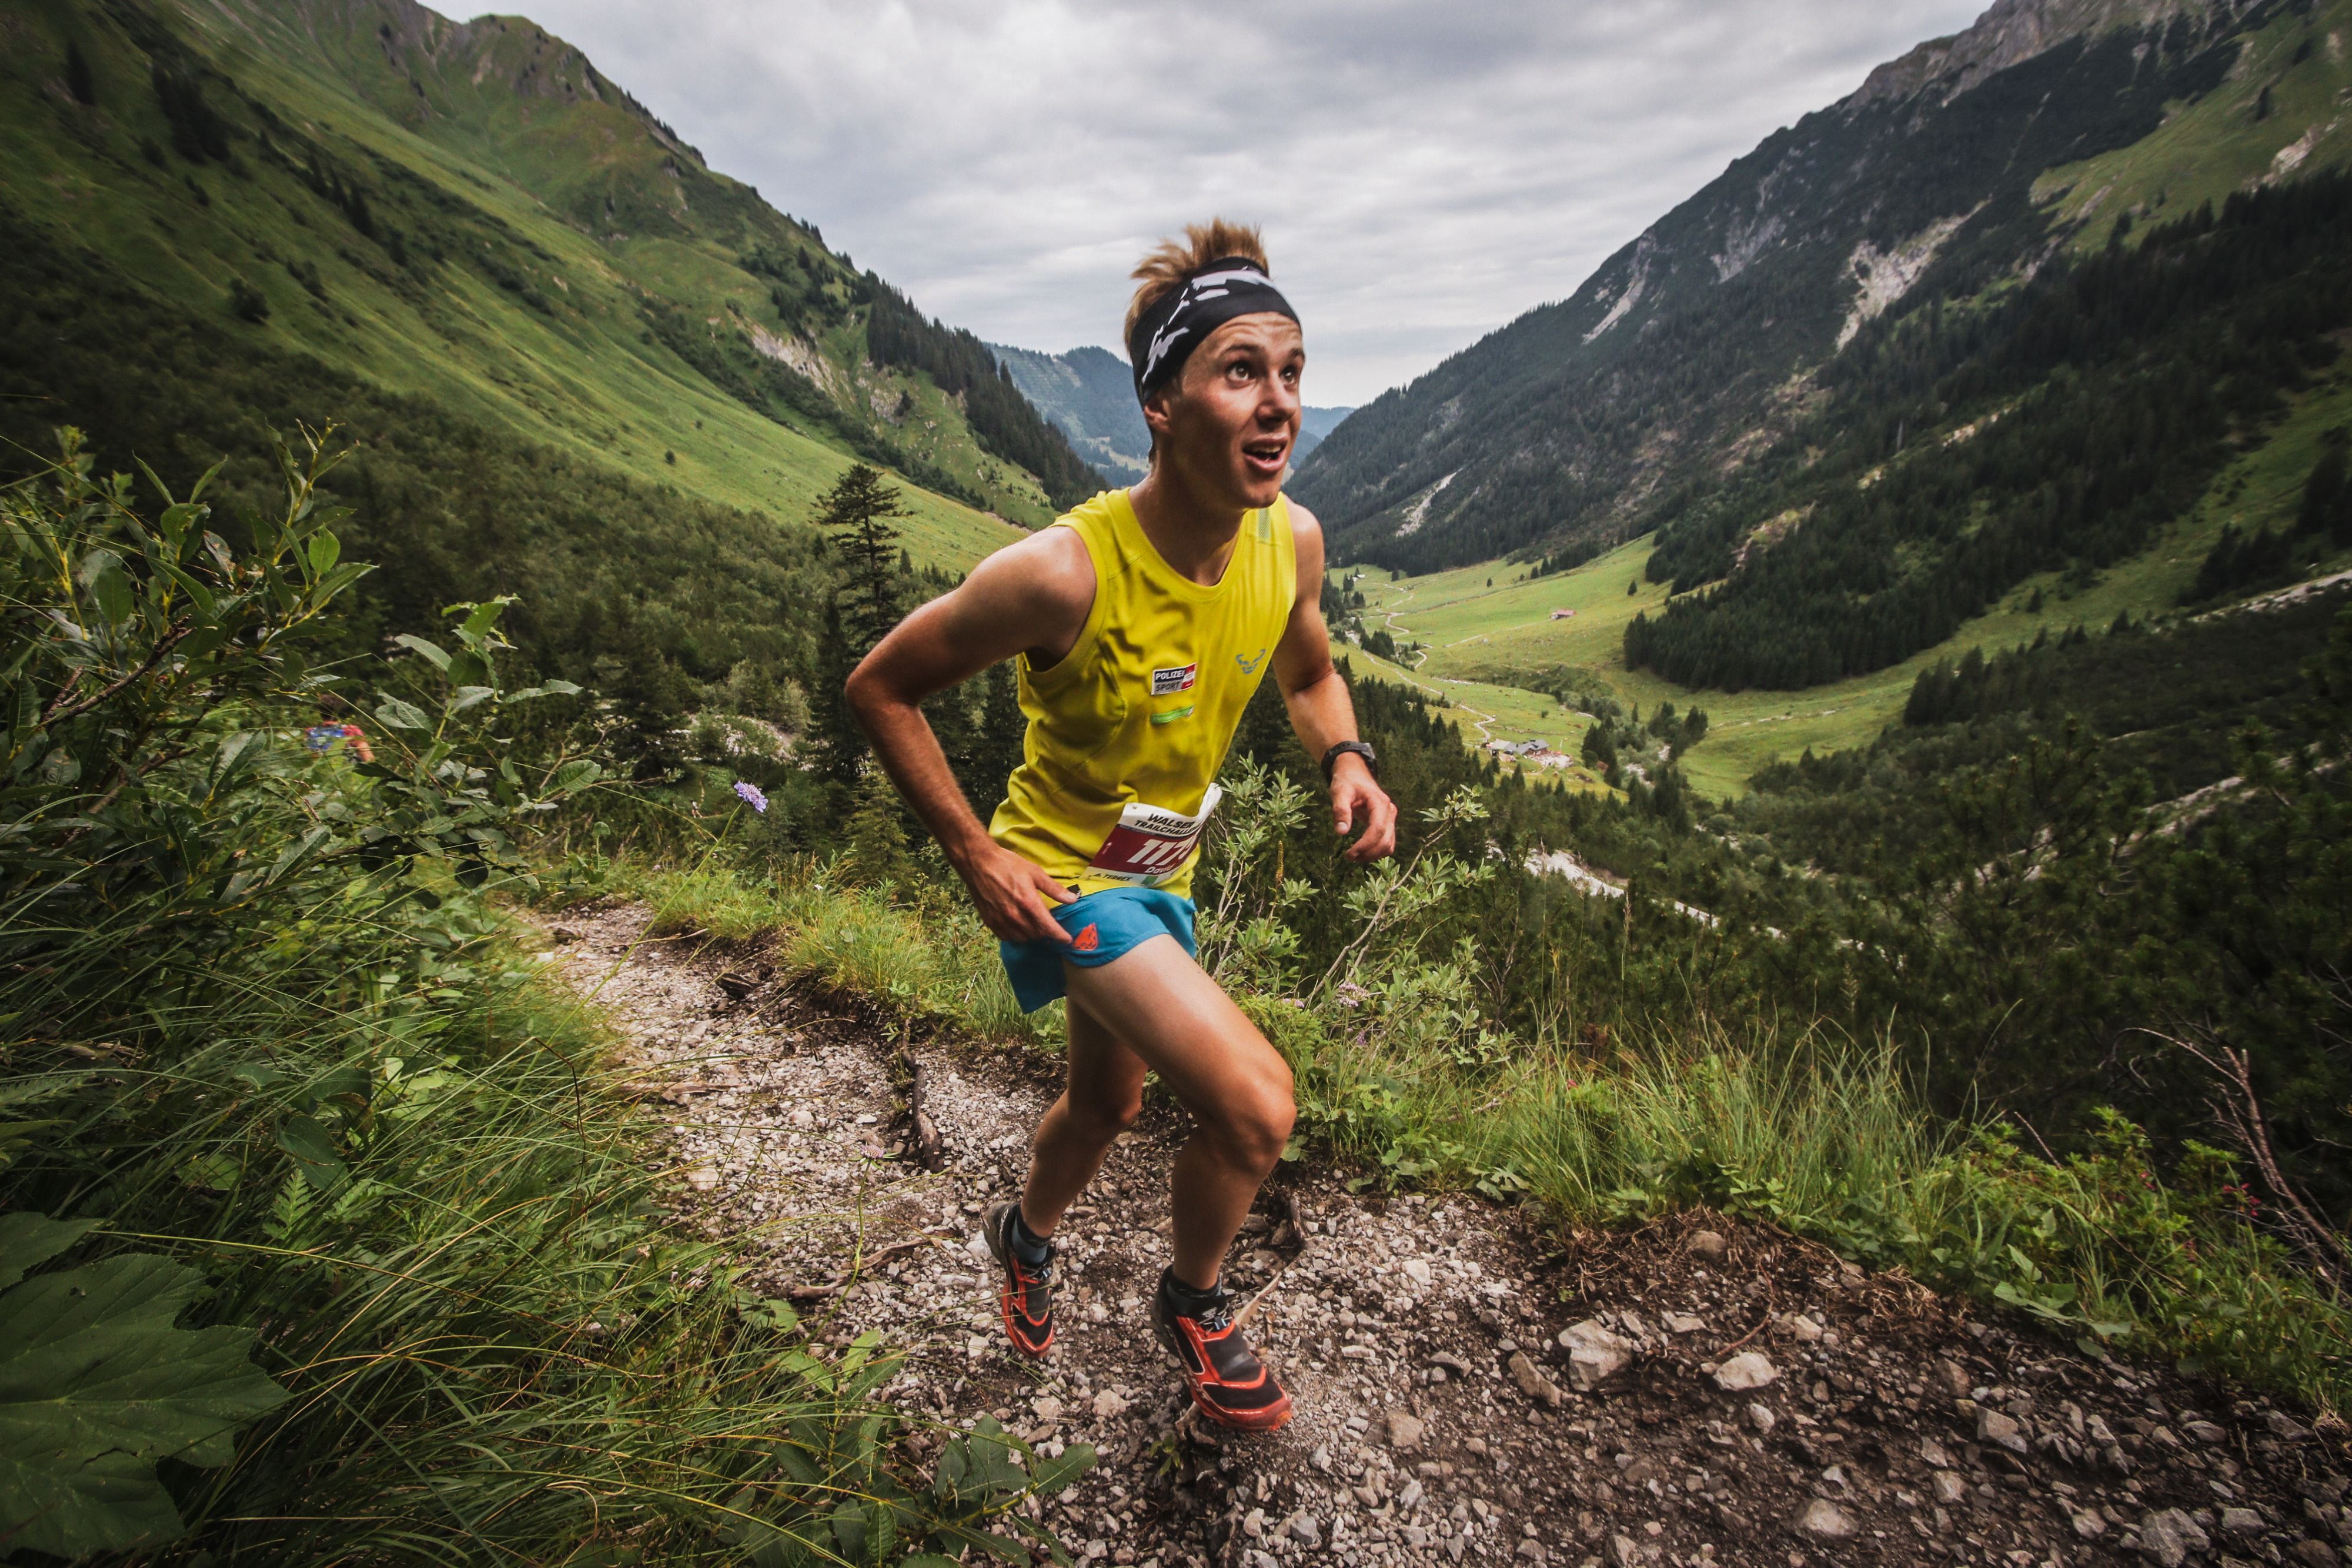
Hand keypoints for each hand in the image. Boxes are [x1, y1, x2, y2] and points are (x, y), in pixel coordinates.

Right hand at [955, 840, 1076, 943]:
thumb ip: (1053, 889)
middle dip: (1044, 930)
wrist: (978, 863)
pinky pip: (1007, 937)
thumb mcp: (1034, 872)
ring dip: (1029, 933)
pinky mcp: (990, 922)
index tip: (1067, 940)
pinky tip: (1015, 922)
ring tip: (1030, 921)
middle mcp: (1015, 916)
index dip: (1060, 936)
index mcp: (1028, 903)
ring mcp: (1001, 921)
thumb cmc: (1008, 865)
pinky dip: (1014, 933)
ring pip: (1022, 938)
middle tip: (1044, 919)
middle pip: (1037, 934)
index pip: (1048, 927)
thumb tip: (1072, 899)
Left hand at [1329, 754, 1397, 861]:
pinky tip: (1361, 852)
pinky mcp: (1387, 824)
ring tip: (1353, 856)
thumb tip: (1341, 833)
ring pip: (1388, 845)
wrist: (1355, 774)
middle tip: (1349, 857)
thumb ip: (1340, 810)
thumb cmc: (1347, 782)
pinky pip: (1387, 843)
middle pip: (1385, 840)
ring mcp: (1390, 818)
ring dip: (1373, 855)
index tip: (1350, 853)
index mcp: (1379, 803)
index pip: (1378, 829)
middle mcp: (1389, 812)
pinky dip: (1376, 852)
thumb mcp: (1340, 792)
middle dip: (1368, 852)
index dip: (1365, 845)